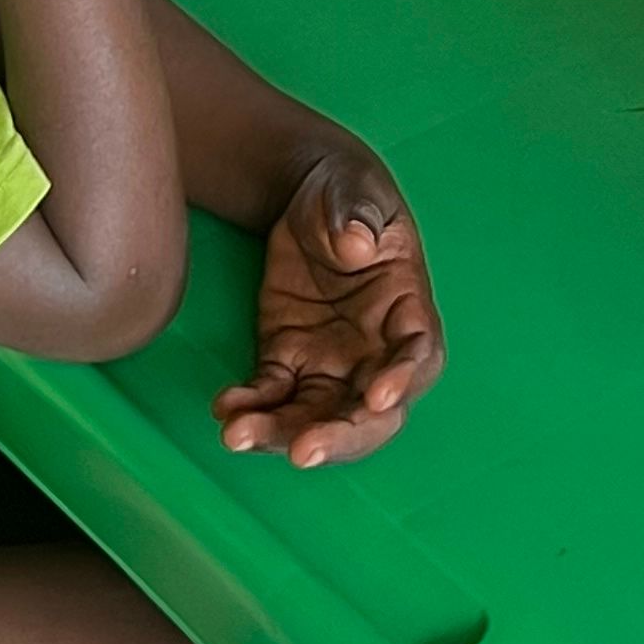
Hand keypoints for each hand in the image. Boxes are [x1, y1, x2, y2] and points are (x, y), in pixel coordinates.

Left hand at [216, 153, 445, 465]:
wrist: (307, 197)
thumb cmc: (347, 192)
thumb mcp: (355, 192)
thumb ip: (359, 216)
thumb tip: (357, 245)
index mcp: (406, 308)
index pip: (418, 355)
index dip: (403, 379)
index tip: (377, 396)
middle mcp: (373, 350)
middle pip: (369, 412)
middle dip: (338, 437)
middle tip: (301, 451)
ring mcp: (329, 363)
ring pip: (314, 417)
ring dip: (280, 435)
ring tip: (238, 435)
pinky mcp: (287, 361)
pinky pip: (270, 396)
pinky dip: (249, 408)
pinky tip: (224, 406)